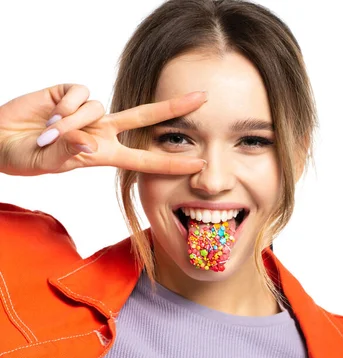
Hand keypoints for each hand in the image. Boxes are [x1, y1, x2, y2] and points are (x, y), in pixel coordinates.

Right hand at [0, 83, 206, 176]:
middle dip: (174, 107)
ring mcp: (88, 111)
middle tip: (204, 99)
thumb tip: (89, 142)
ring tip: (48, 133)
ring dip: (71, 121)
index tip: (199, 162)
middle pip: (144, 116)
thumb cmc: (27, 157)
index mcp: (104, 154)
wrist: (2, 139)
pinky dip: (64, 105)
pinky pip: (79, 92)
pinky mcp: (70, 92)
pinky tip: (49, 114)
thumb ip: (69, 152)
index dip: (172, 161)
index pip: (145, 158)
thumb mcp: (49, 162)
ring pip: (97, 106)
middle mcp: (101, 131)